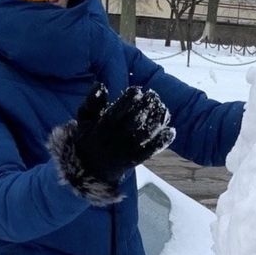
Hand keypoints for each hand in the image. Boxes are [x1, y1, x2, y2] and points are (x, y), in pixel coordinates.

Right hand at [49, 82, 174, 204]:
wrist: (88, 170)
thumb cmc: (88, 138)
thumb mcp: (84, 119)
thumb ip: (92, 102)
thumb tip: (100, 84)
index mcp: (101, 128)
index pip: (116, 112)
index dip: (128, 100)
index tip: (138, 90)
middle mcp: (113, 140)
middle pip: (133, 122)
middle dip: (146, 107)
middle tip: (155, 96)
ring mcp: (124, 151)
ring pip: (144, 136)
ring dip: (156, 122)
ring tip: (164, 109)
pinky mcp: (133, 161)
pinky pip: (149, 152)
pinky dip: (161, 142)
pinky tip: (171, 131)